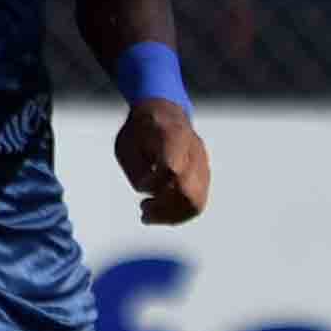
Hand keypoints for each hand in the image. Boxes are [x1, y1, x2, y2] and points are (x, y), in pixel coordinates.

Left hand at [116, 99, 208, 225]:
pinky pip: (197, 202)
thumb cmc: (140, 132)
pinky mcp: (204, 175)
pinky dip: (178, 213)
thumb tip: (152, 193)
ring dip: (172, 216)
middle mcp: (193, 149)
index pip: (172, 168)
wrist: (163, 114)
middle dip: (164, 209)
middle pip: (188, 191)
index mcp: (172, 135)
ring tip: (149, 215)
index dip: (155, 183)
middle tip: (144, 210)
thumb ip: (137, 172)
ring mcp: (203, 163)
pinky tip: (160, 213)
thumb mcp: (126, 147)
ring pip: (196, 201)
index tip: (140, 186)